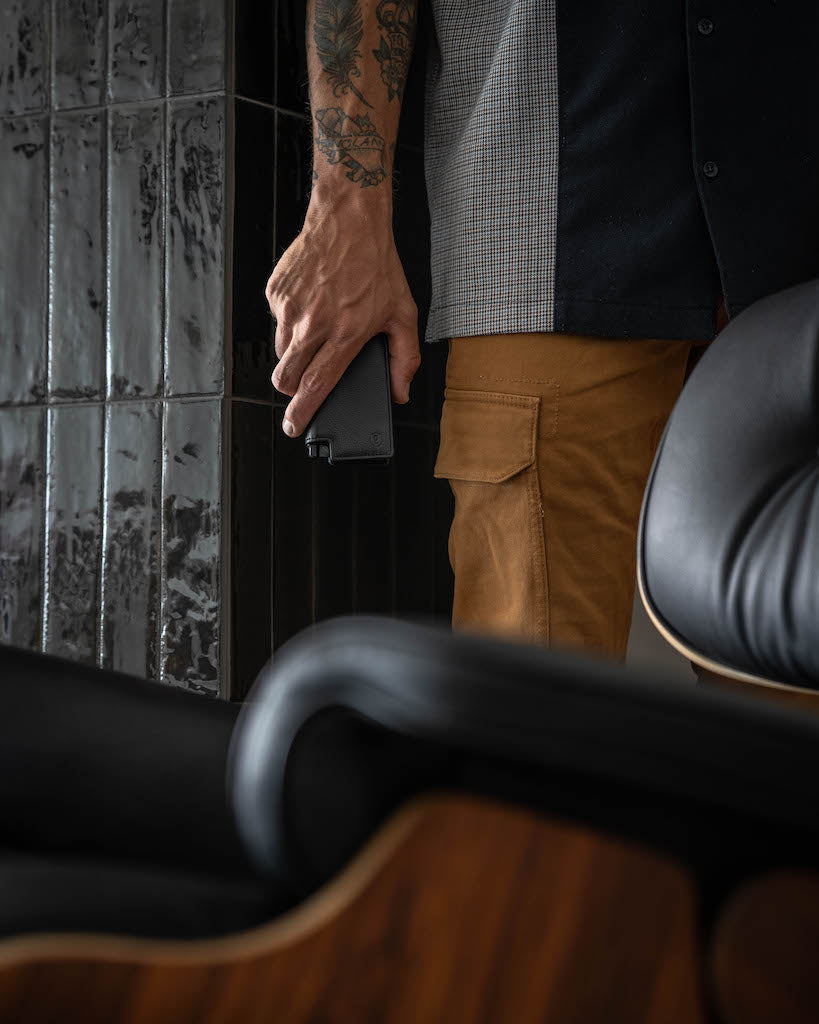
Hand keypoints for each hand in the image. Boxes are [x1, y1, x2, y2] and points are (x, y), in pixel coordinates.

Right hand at [265, 206, 420, 436]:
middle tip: (305, 381)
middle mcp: (313, 323)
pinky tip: (311, 305)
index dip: (303, 412)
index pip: (316, 385)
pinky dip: (290, 322)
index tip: (295, 427)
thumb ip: (405, 358)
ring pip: (280, 351)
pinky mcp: (276, 292)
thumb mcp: (403, 314)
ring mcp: (290, 307)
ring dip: (294, 353)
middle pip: (286, 378)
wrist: (348, 219)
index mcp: (344, 334)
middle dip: (292, 389)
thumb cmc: (376, 264)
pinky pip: (277, 321)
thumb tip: (400, 391)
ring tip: (318, 330)